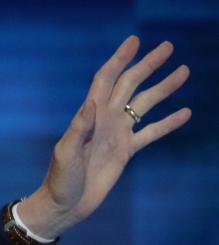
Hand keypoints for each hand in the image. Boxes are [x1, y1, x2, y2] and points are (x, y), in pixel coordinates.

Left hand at [17, 36, 191, 238]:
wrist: (66, 204)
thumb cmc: (60, 179)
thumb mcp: (66, 152)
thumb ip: (80, 127)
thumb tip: (93, 101)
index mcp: (90, 115)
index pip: (106, 79)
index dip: (119, 59)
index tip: (135, 40)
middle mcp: (105, 118)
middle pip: (130, 84)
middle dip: (148, 65)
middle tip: (168, 47)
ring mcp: (118, 133)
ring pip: (145, 104)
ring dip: (163, 88)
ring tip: (183, 71)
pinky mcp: (126, 151)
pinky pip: (151, 132)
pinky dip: (168, 123)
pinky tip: (185, 113)